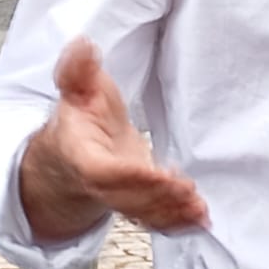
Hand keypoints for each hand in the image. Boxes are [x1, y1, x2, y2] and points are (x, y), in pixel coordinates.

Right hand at [20, 40, 207, 239]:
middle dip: (157, 198)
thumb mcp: (77, 87)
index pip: (104, 172)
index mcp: (82, 154)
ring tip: (199, 211)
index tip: (159, 173)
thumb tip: (82, 44)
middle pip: (126, 198)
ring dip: (170, 214)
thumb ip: (79, 68)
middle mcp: (99, 182)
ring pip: (141, 213)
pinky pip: (153, 219)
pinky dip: (176, 224)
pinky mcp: (136, 202)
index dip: (131, 176)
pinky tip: (199, 221)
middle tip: (188, 192)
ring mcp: (118, 196)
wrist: (69, 153)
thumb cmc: (80, 118)